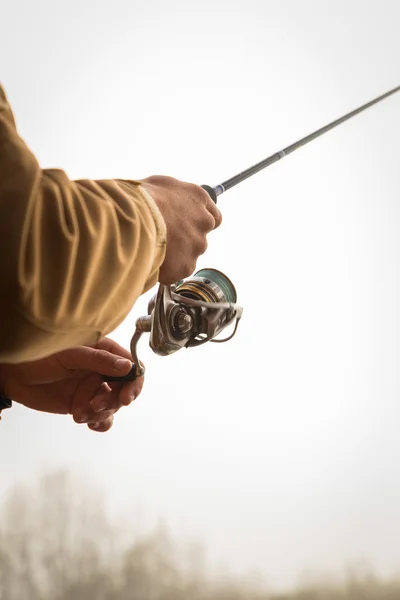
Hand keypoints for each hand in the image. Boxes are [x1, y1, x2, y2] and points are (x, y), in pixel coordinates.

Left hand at [0, 338, 143, 431]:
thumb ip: (99, 360)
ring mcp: (93, 388)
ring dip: (101, 413)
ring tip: (80, 413)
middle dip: (113, 401)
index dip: (133, 382)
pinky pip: (102, 417)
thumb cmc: (39, 355)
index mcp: (103, 351)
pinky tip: (90, 424)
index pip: (131, 366)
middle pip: (124, 389)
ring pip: (112, 406)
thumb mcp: (70, 355)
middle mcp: (101, 370)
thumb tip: (127, 366)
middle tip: (95, 405)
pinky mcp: (83, 404)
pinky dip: (100, 423)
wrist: (14, 375)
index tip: (126, 396)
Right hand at [139, 176, 221, 283]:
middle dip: (185, 240)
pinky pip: (179, 270)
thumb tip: (166, 200)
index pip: (213, 215)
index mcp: (197, 198)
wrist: (133, 220)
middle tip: (165, 239)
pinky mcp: (187, 265)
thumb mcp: (157, 185)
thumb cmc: (139, 198)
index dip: (199, 223)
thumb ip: (171, 195)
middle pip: (200, 236)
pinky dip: (169, 269)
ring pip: (190, 254)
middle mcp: (203, 221)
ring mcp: (197, 244)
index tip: (189, 226)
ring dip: (176, 254)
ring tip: (154, 249)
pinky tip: (153, 261)